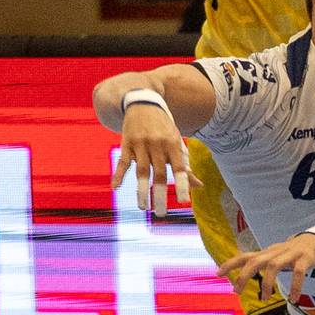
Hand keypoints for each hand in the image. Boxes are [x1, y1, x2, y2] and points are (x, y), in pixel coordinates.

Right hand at [109, 100, 195, 215]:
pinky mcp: (126, 143)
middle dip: (161, 194)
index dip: (183, 184)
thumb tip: (199, 186)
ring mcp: (141, 144)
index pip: (180, 168)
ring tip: (143, 207)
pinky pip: (122, 161)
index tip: (185, 201)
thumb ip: (184, 165)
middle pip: (160, 173)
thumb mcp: (176, 142)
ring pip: (141, 170)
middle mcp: (158, 144)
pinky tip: (115, 187)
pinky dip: (118, 174)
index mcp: (173, 144)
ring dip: (142, 190)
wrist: (144, 101)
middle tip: (161, 213)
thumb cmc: (164, 127)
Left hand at [219, 230, 314, 304]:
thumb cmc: (292, 252)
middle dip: (244, 276)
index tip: (217, 273)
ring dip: (267, 283)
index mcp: (267, 253)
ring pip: (273, 266)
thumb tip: (242, 277)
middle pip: (255, 261)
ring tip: (264, 298)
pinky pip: (299, 273)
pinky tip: (293, 298)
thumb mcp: (274, 256)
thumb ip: (260, 264)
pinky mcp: (305, 259)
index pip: (245, 256)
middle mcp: (276, 252)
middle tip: (237, 292)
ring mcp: (290, 254)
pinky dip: (295, 286)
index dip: (230, 264)